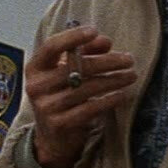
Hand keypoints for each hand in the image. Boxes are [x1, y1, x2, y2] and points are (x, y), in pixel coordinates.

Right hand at [26, 23, 136, 167]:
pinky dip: (109, 100)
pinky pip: (89, 108)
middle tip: (129, 59)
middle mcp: (36, 86)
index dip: (72, 37)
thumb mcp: (68, 72)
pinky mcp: (59, 124)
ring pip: (86, 88)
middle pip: (75, 67)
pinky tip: (123, 94)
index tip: (94, 30)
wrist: (52, 137)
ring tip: (132, 75)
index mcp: (35, 68)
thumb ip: (85, 53)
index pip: (51, 46)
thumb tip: (104, 40)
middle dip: (106, 61)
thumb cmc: (63, 95)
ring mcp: (46, 107)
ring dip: (113, 80)